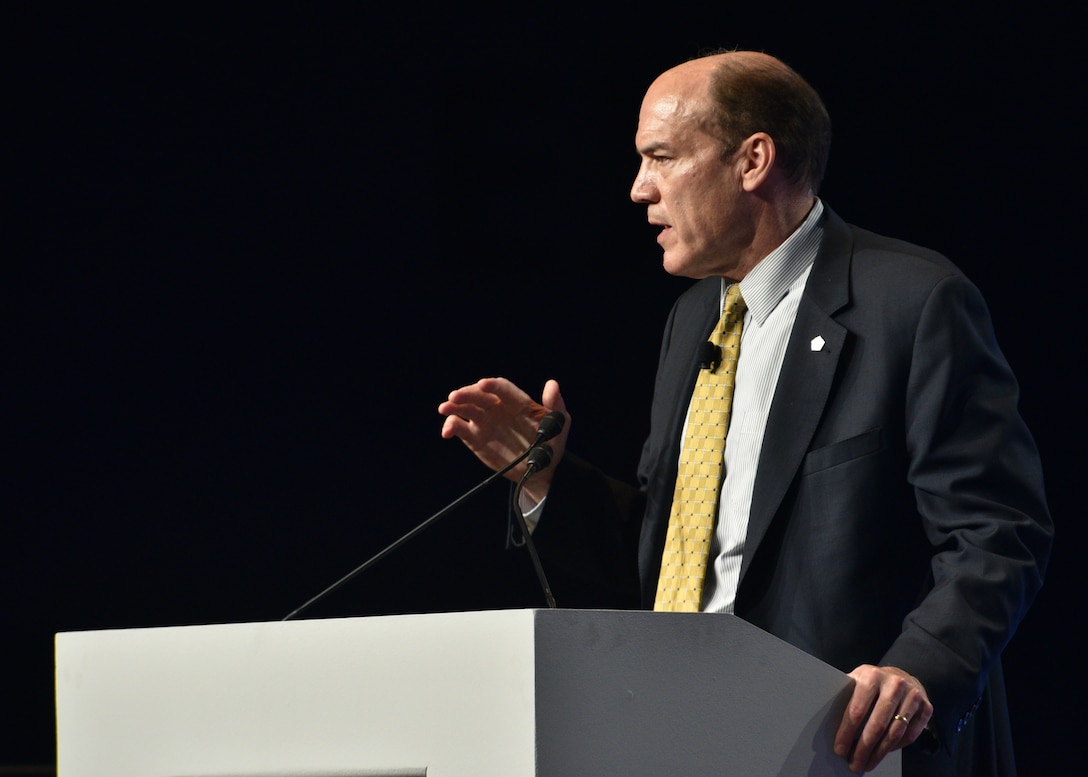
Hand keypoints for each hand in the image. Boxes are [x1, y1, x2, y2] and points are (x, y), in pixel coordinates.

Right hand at [438, 377, 568, 502]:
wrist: (539, 469)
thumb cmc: (551, 442)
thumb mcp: (559, 423)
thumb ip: (555, 404)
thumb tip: (552, 384)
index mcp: (517, 402)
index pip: (502, 388)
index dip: (493, 385)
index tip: (483, 384)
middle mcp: (498, 408)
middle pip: (479, 395)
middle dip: (467, 393)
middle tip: (455, 396)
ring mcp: (485, 422)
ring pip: (466, 408)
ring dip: (454, 407)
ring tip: (445, 408)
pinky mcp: (475, 438)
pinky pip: (460, 428)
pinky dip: (451, 426)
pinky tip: (447, 432)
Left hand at [834, 664, 933, 772]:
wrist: (902, 676)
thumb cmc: (873, 682)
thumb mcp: (857, 680)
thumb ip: (846, 695)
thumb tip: (825, 720)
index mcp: (871, 676)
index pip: (857, 710)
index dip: (847, 733)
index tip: (840, 749)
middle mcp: (894, 684)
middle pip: (877, 725)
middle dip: (863, 748)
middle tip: (854, 764)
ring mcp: (913, 695)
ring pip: (895, 733)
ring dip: (879, 753)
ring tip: (868, 763)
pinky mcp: (926, 707)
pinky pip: (910, 735)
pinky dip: (896, 747)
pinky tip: (885, 752)